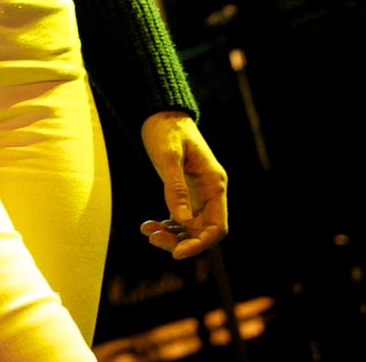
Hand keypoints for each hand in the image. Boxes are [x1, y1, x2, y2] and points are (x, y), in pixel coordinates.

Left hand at [138, 111, 228, 259]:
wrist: (160, 112)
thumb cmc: (166, 129)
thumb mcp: (169, 157)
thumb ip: (175, 188)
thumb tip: (181, 221)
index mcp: (214, 183)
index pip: (217, 226)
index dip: (200, 243)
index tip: (177, 253)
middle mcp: (210, 191)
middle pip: (203, 231)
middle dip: (180, 241)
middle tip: (153, 238)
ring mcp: (198, 193)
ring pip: (190, 227)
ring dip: (171, 235)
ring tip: (147, 230)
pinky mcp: (185, 192)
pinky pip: (180, 219)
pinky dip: (166, 225)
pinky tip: (148, 225)